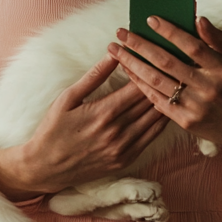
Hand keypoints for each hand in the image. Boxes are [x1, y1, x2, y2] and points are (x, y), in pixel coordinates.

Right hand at [0, 55, 170, 199]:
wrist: (45, 168)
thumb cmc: (53, 129)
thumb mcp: (68, 98)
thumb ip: (94, 76)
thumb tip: (114, 53)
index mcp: (104, 112)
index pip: (138, 86)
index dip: (150, 70)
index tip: (159, 56)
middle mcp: (118, 131)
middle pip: (150, 101)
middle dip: (162, 82)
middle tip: (174, 66)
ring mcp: (124, 148)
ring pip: (155, 120)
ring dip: (167, 101)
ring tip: (176, 84)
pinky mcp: (125, 161)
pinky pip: (152, 138)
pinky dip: (161, 121)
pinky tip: (167, 109)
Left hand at [108, 16, 221, 175]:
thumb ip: (219, 39)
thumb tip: (198, 19)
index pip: (192, 46)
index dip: (170, 31)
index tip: (150, 19)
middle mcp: (209, 89)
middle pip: (167, 63)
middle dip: (140, 45)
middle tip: (122, 32)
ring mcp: (196, 107)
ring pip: (157, 82)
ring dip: (133, 64)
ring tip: (116, 50)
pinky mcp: (186, 122)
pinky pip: (157, 100)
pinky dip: (140, 85)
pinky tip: (129, 71)